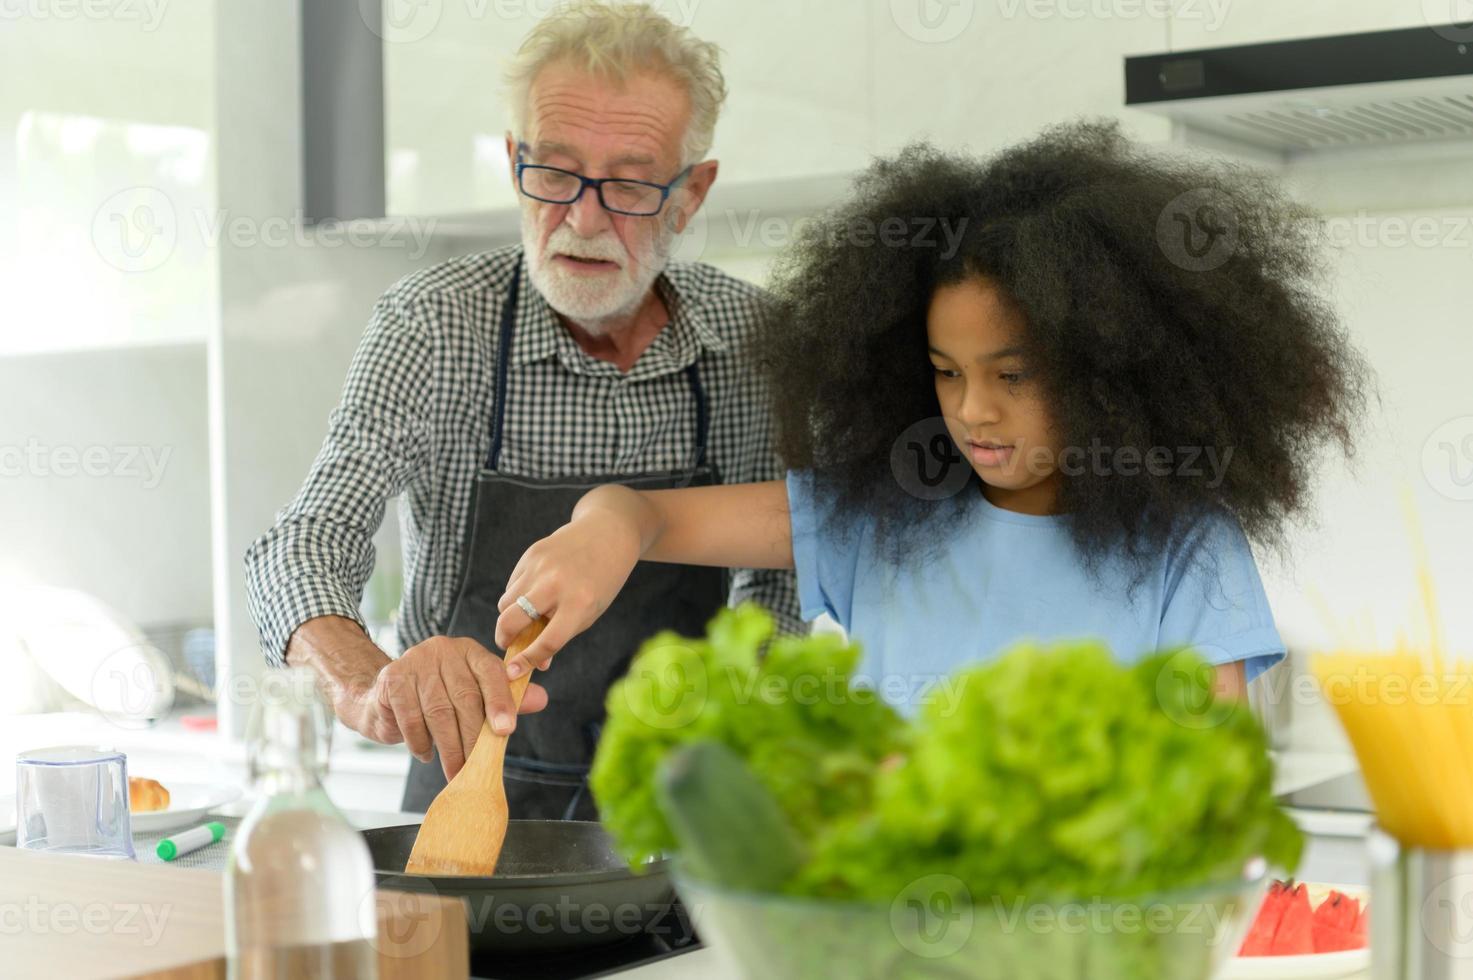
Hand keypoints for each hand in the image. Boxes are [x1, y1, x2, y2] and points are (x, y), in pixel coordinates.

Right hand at [365, 635, 548, 781]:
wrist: (385, 695)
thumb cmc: (437, 697)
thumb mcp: (472, 694)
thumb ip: (504, 698)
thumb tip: (540, 699)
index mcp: (470, 651)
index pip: (490, 672)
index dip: (500, 702)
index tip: (506, 730)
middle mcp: (444, 650)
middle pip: (465, 697)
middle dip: (474, 736)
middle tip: (478, 766)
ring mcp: (416, 662)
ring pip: (439, 711)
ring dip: (449, 747)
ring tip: (455, 770)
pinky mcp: (393, 679)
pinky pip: (411, 718)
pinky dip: (421, 742)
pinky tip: (427, 755)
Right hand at [493, 505, 643, 678]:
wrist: (607, 534)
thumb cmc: (601, 581)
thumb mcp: (590, 612)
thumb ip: (561, 635)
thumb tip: (536, 663)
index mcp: (578, 603)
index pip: (547, 641)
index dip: (527, 660)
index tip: (513, 671)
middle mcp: (556, 584)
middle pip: (512, 620)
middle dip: (503, 638)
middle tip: (507, 644)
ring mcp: (540, 566)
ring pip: (506, 603)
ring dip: (510, 616)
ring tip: (527, 615)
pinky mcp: (531, 554)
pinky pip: (512, 585)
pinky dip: (516, 596)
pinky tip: (533, 592)